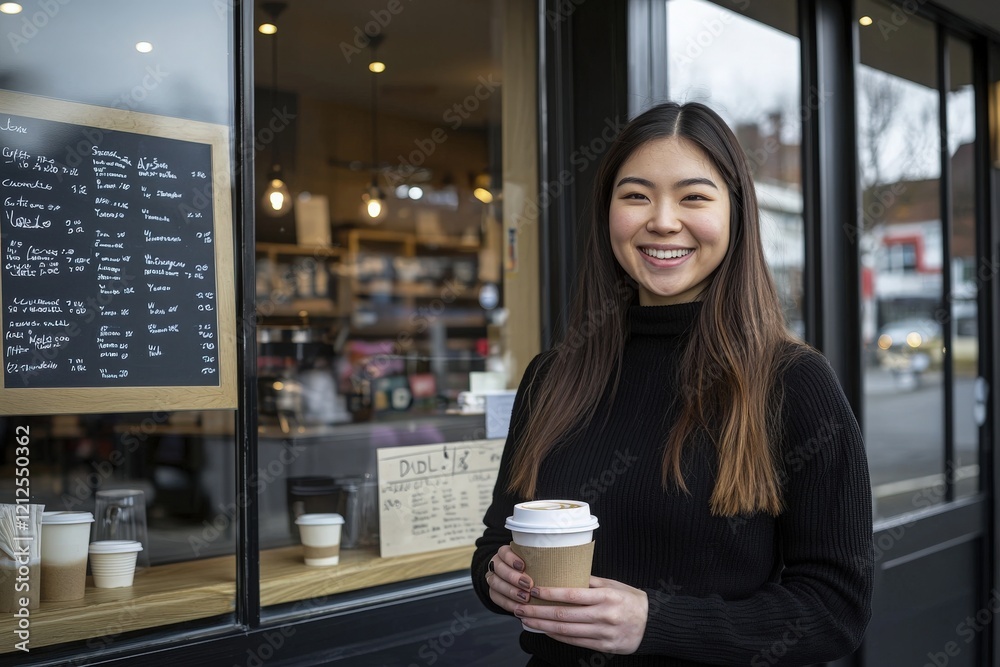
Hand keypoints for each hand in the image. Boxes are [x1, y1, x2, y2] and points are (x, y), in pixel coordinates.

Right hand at [485, 545, 537, 610]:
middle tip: (528, 584)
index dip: (511, 559)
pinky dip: (509, 603)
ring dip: (511, 591)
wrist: (518, 580)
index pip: (503, 552)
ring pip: (495, 583)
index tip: (523, 566)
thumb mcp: (533, 561)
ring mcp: (493, 578)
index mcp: (504, 553)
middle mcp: (496, 565)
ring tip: (525, 598)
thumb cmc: (530, 568)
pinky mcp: (493, 592)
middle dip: (513, 577)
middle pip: (499, 568)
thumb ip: (538, 560)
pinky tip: (520, 607)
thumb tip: (556, 562)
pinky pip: (497, 598)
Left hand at [515, 576, 647, 654]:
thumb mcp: (613, 585)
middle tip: (521, 608)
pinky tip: (545, 631)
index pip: (572, 595)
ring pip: (566, 631)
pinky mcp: (603, 647)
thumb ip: (590, 581)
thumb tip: (565, 574)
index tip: (533, 590)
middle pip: (564, 615)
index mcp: (605, 596)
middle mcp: (603, 615)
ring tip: (526, 620)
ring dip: (543, 626)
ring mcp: (603, 633)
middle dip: (538, 612)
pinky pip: (575, 642)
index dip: (550, 593)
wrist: (653, 624)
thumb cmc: (631, 600)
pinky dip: (557, 636)